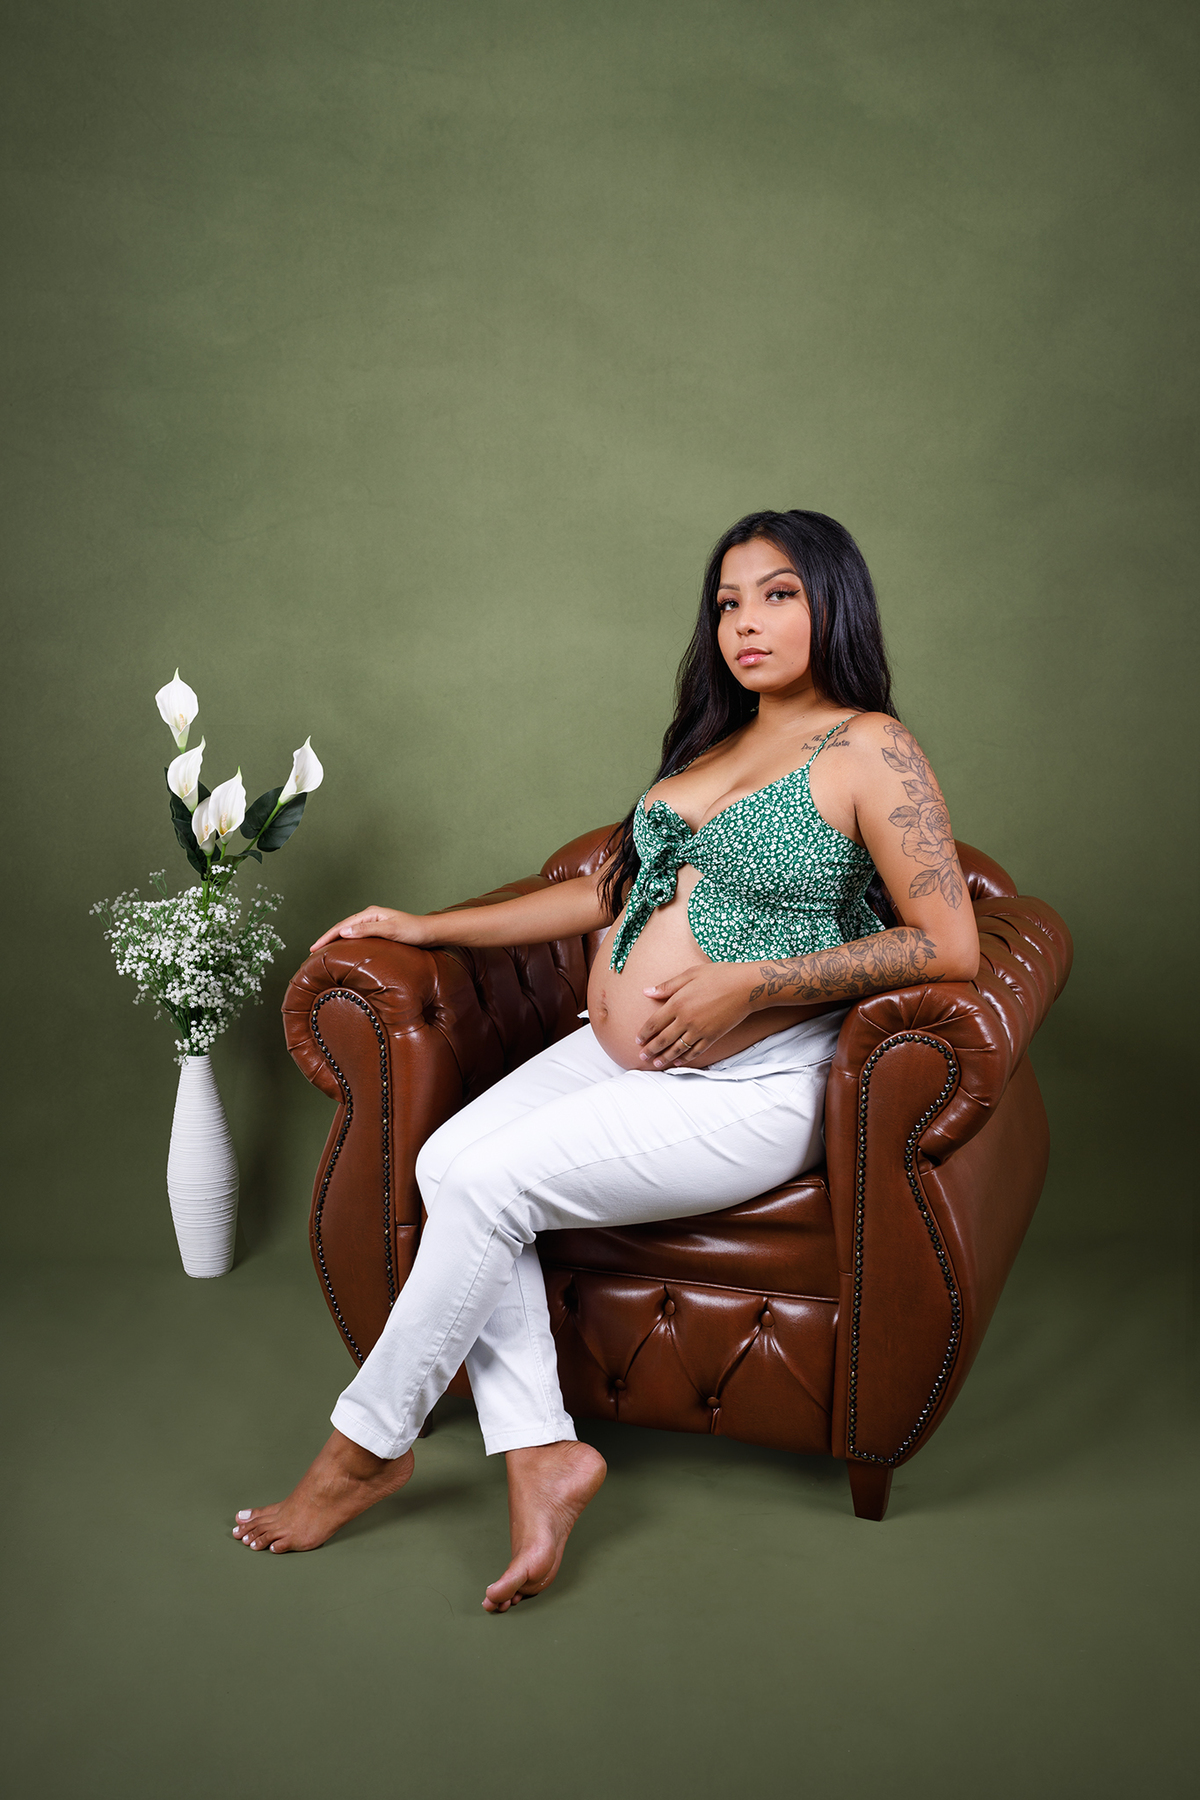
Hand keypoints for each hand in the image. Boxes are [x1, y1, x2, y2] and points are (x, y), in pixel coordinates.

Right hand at [309, 906, 429, 952]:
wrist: (431, 933)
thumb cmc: (414, 931)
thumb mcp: (390, 930)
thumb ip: (366, 930)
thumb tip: (343, 931)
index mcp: (370, 913)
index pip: (342, 925)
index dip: (327, 937)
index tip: (314, 948)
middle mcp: (370, 915)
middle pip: (342, 926)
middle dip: (327, 938)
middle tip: (312, 951)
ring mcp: (374, 922)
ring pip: (349, 930)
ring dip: (335, 939)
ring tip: (323, 950)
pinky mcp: (379, 930)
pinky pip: (357, 935)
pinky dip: (346, 941)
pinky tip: (344, 948)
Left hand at [636, 964, 750, 1067]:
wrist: (746, 987)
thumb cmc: (719, 975)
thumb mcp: (690, 974)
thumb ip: (667, 986)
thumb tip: (646, 991)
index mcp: (678, 1003)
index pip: (654, 1023)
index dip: (644, 1033)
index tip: (637, 1040)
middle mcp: (686, 1019)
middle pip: (663, 1039)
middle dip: (651, 1050)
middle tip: (641, 1057)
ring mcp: (700, 1030)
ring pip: (677, 1049)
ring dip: (665, 1058)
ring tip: (656, 1064)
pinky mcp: (712, 1036)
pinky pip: (695, 1051)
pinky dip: (685, 1058)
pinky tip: (678, 1062)